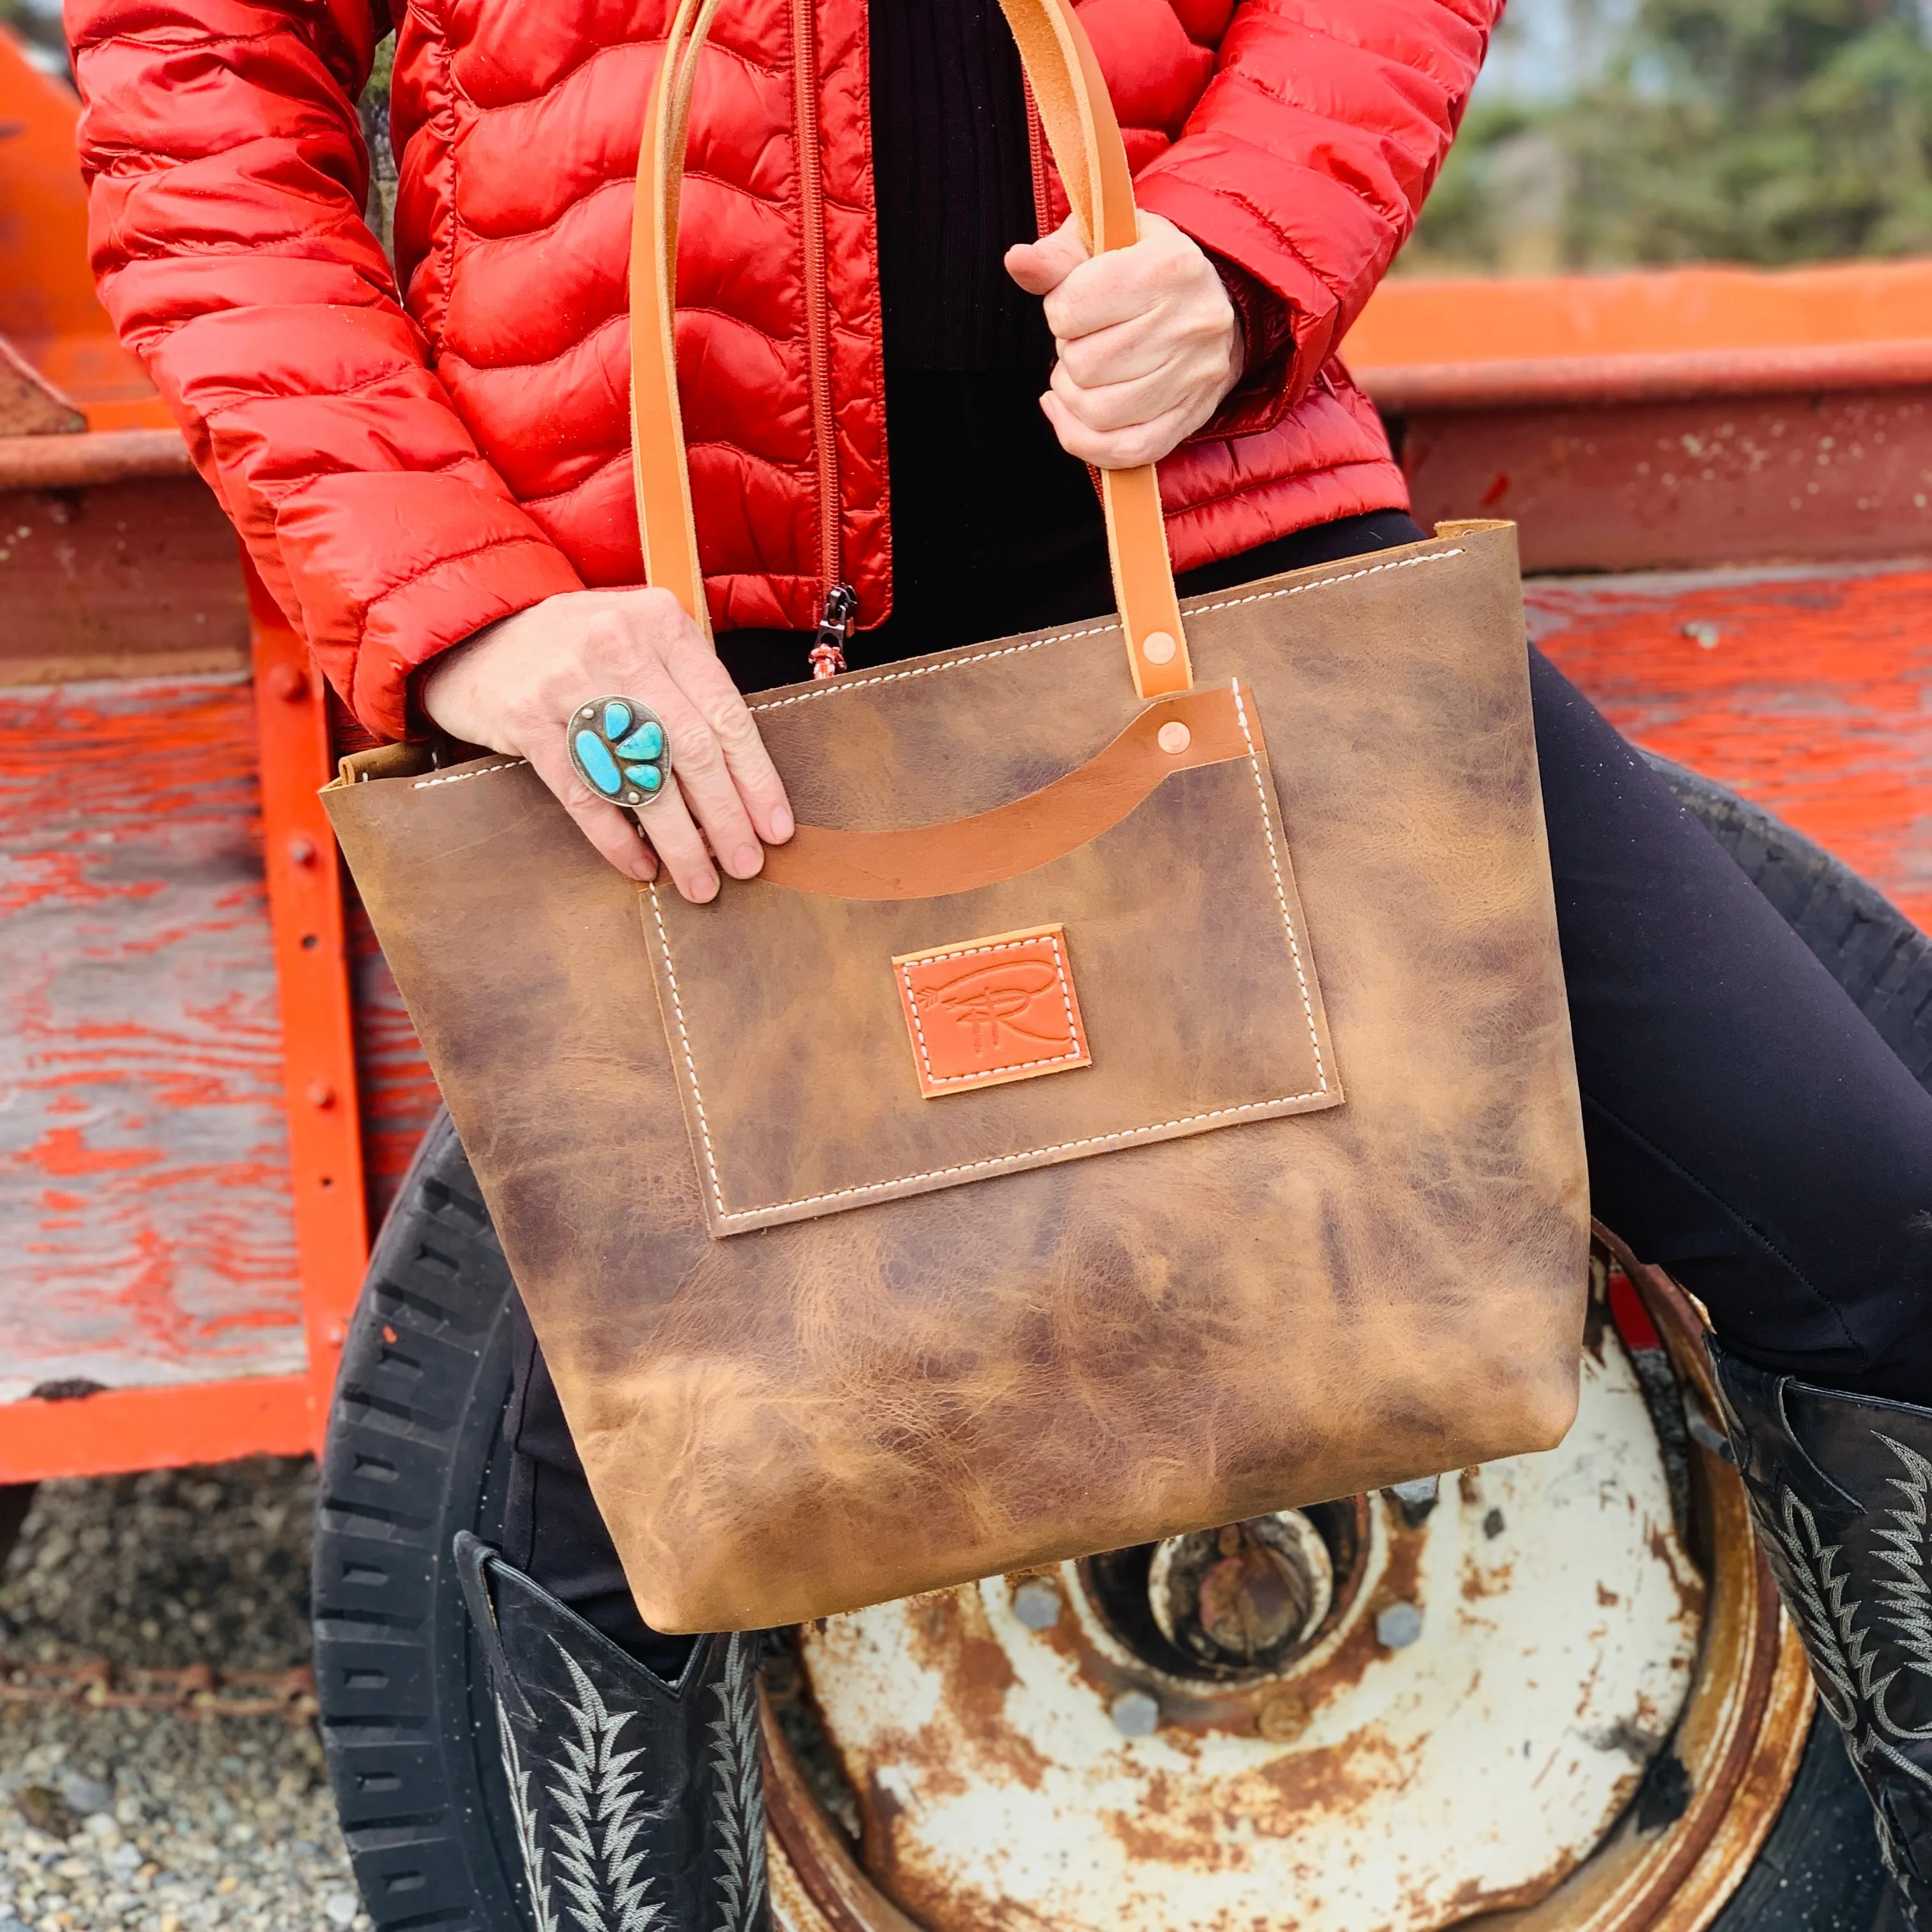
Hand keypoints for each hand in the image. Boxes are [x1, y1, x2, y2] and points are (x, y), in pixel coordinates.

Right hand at [418, 588, 792, 901]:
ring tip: (701, 881)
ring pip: (641, 778)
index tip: (775, 828)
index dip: (756, 777)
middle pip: (691, 749)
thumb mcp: (638, 637)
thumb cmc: (577, 646)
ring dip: (679, 841)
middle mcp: (619, 645)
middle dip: (725, 817)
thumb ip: (687, 685)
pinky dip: (617, 839)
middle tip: (745, 864)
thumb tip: (742, 778)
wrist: (477, 636)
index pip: (726, 711)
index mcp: (660, 621)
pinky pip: (585, 796)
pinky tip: (642, 866)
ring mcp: (569, 684)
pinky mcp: (528, 721)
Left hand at [1005, 210, 1242, 469]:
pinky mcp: (1191, 416)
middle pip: (1085, 366)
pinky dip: (1085, 440)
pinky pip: (1125, 451)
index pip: (1072, 309)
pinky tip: (1072, 415)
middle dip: (1068, 356)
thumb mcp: (1104, 242)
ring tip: (1083, 374)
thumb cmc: (1147, 266)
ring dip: (1074, 398)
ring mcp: (1194, 375)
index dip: (1058, 312)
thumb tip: (1019, 262)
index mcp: (1166, 266)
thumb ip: (1057, 256)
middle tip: (1083, 341)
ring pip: (1099, 413)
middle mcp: (1188, 322)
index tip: (1073, 305)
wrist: (1215, 298)